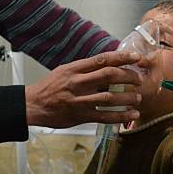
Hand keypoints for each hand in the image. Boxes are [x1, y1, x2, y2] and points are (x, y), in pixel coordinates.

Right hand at [25, 51, 147, 127]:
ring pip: (110, 97)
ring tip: (138, 98)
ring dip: (128, 97)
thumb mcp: (65, 71)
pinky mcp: (81, 116)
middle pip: (109, 75)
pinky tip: (131, 114)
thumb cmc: (50, 87)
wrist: (33, 105)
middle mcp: (78, 83)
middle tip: (139, 79)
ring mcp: (80, 100)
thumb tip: (108, 65)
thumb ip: (85, 69)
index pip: (103, 59)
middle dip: (129, 76)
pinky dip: (121, 116)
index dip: (122, 57)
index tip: (136, 56)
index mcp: (75, 69)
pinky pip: (105, 116)